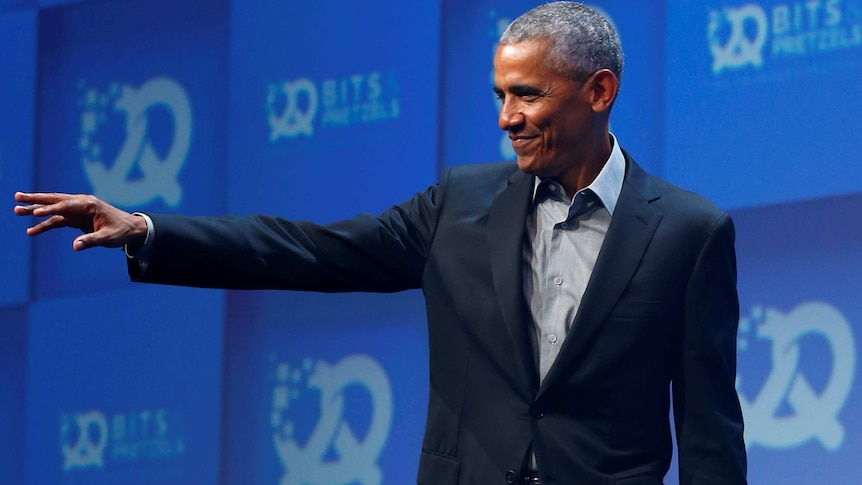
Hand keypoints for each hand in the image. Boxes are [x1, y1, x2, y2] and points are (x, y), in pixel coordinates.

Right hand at [14, 192, 147, 250]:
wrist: (130, 229)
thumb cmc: (121, 231)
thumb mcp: (108, 238)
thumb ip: (91, 240)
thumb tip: (75, 246)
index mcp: (89, 204)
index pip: (66, 206)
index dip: (50, 209)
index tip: (35, 213)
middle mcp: (81, 204)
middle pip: (54, 200)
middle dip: (35, 199)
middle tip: (17, 197)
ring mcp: (77, 211)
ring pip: (53, 209)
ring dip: (35, 210)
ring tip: (17, 210)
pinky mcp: (76, 219)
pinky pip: (57, 221)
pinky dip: (45, 225)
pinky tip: (31, 231)